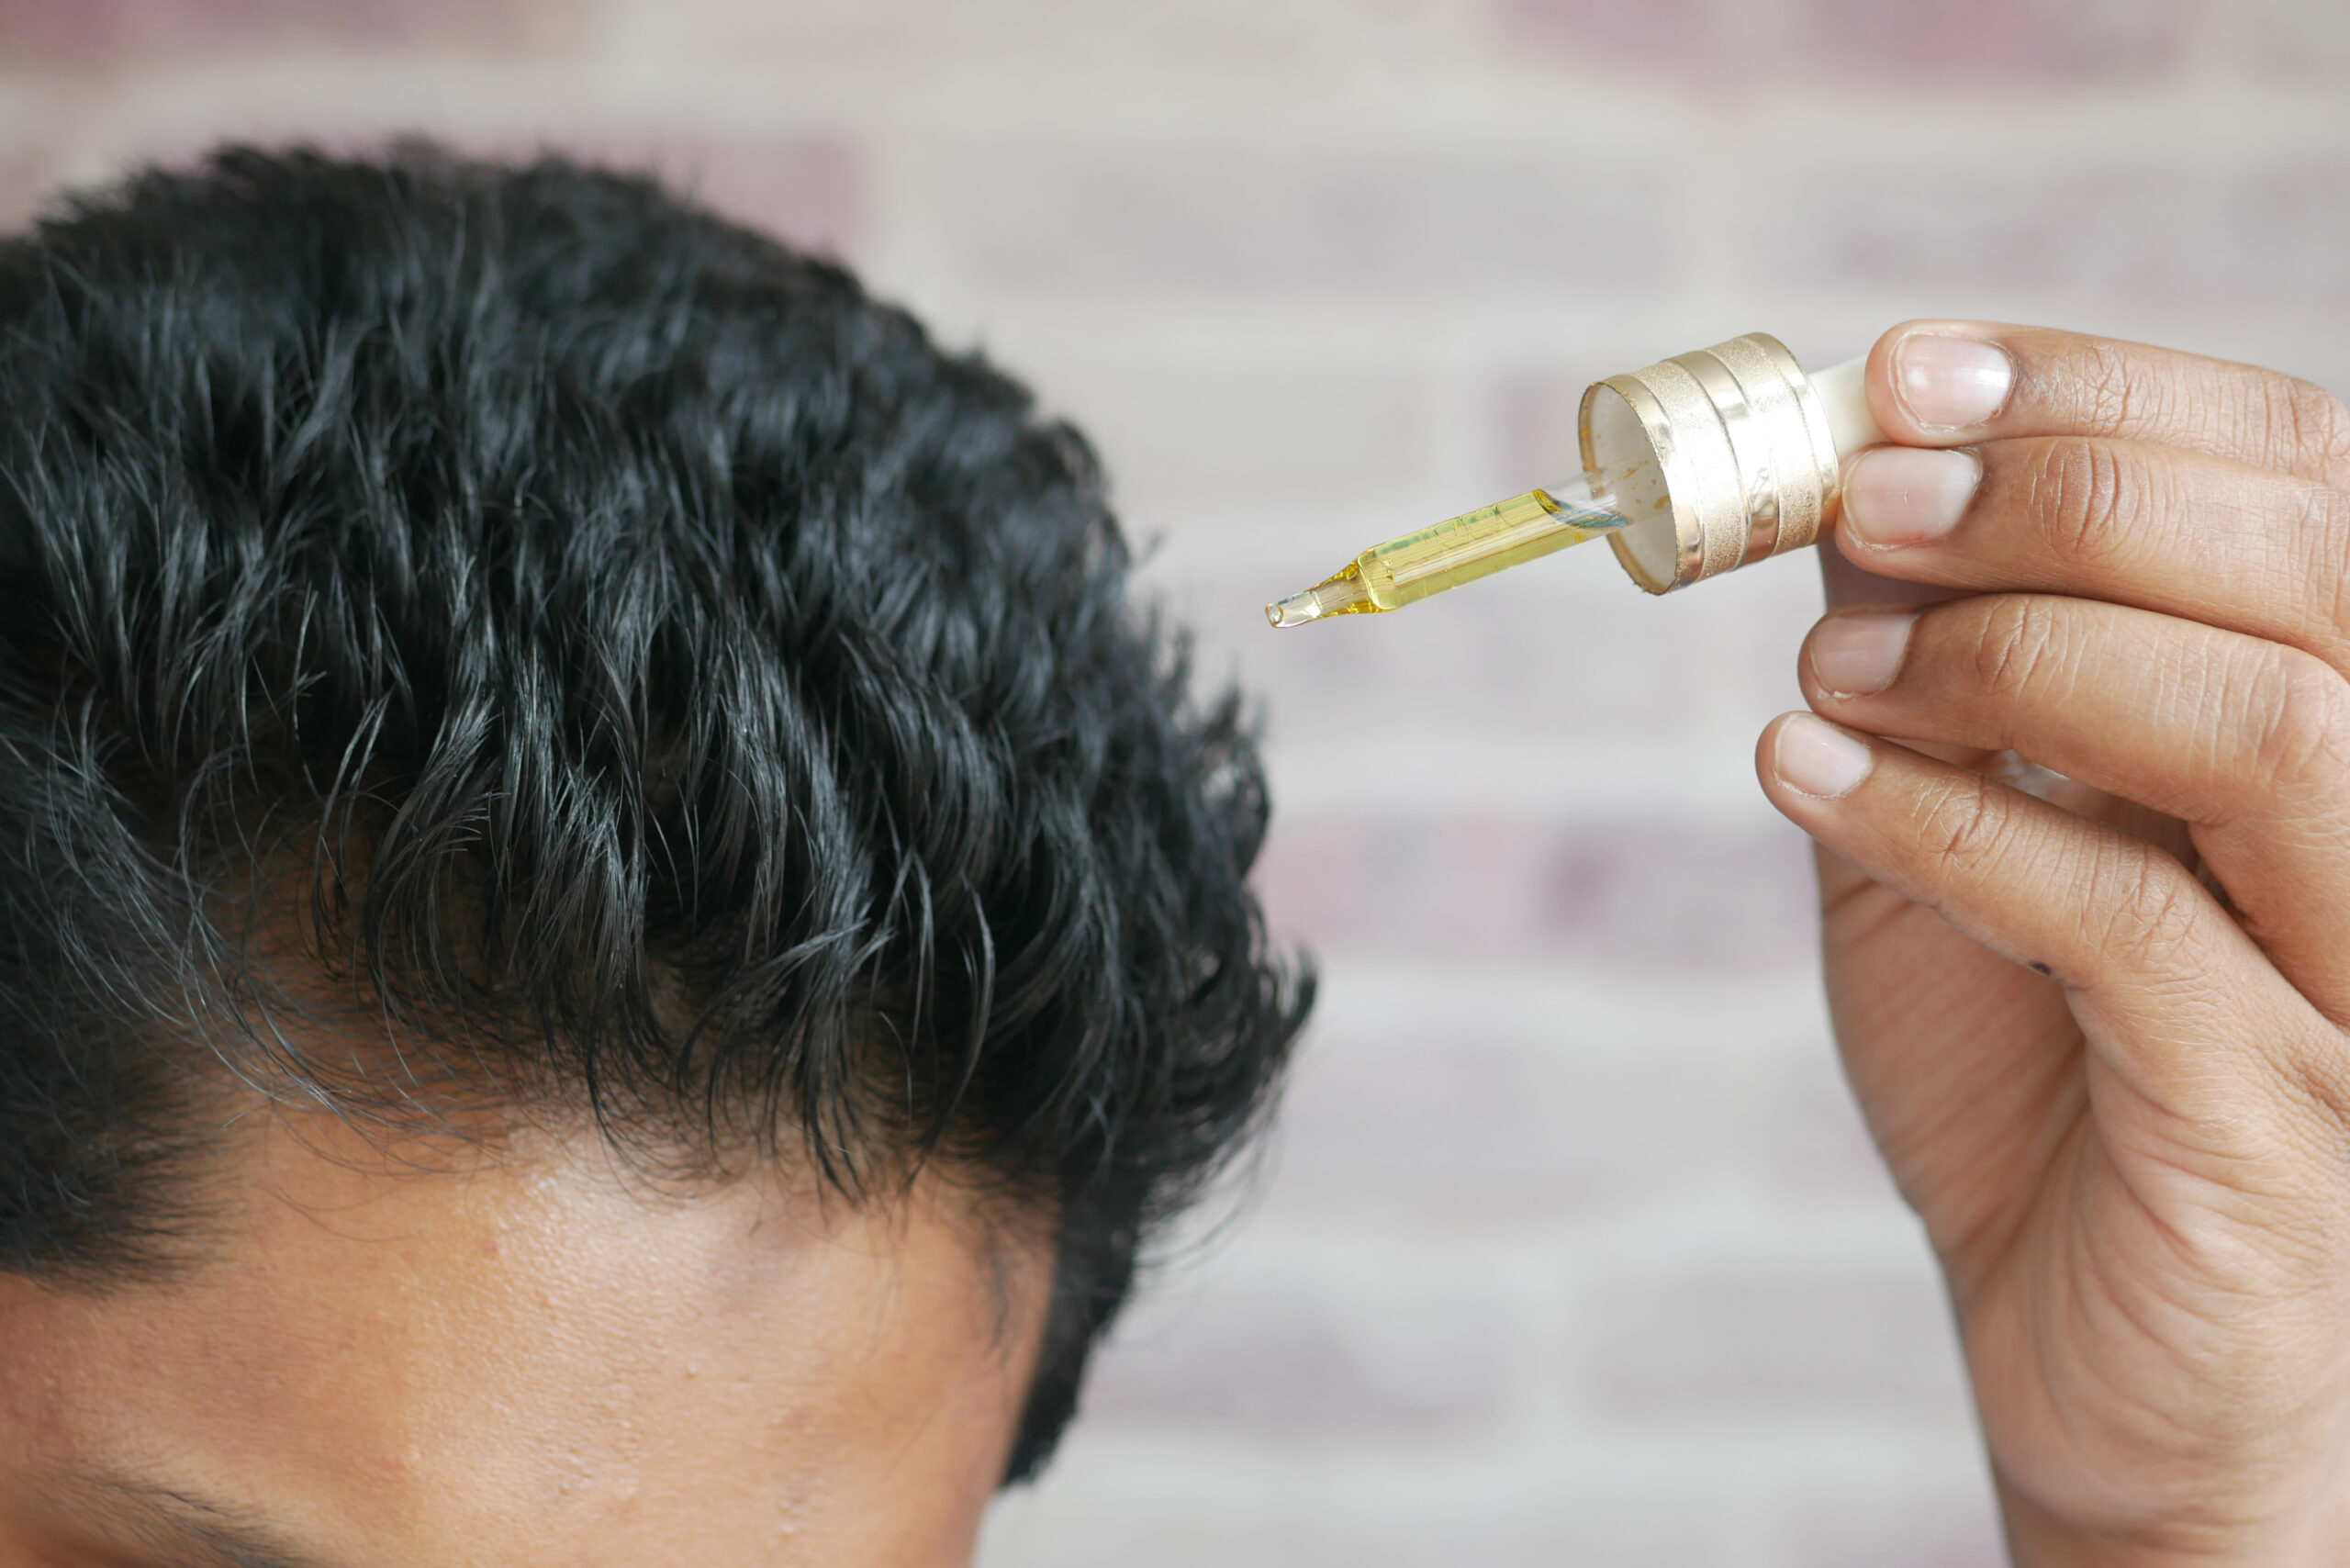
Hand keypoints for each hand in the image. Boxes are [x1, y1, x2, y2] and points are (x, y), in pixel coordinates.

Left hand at [1757, 322, 2349, 1564]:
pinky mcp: (2293, 1111)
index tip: (1906, 376)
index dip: (2105, 396)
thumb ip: (1937, 673)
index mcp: (2340, 710)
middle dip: (2063, 499)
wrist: (2081, 1338)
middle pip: (2307, 568)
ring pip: (2269, 725)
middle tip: (1867, 498)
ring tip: (1832, 667)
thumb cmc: (2036, 1074)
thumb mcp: (1966, 830)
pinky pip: (2134, 923)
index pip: (2297, 478)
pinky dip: (1945, 823)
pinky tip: (1802, 778)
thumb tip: (1853, 488)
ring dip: (2016, 654)